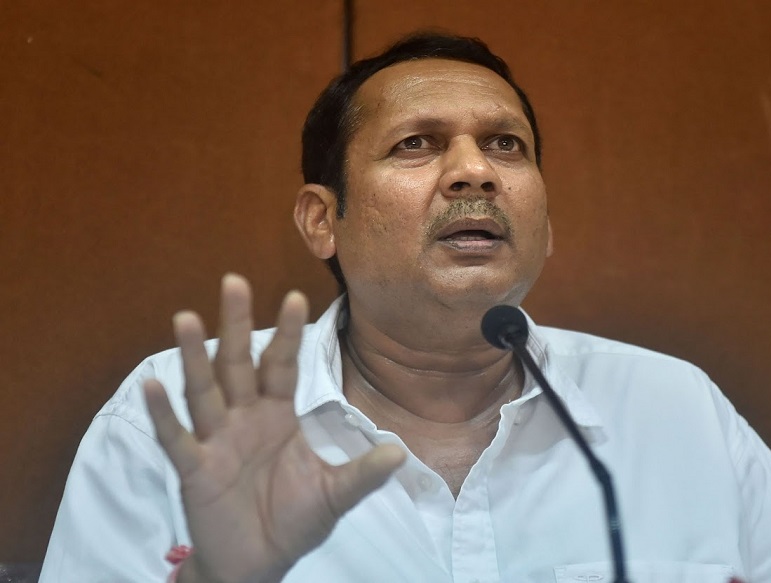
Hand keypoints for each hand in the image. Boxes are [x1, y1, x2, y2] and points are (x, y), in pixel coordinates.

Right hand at [144, 274, 404, 582]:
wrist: (259, 564)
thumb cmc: (292, 522)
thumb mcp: (333, 495)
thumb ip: (361, 474)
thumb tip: (400, 453)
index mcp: (277, 417)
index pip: (283, 367)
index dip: (289, 335)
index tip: (297, 297)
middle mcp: (245, 420)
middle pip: (239, 364)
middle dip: (237, 325)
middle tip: (234, 281)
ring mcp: (217, 442)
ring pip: (205, 391)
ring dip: (196, 357)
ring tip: (186, 317)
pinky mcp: (195, 470)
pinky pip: (178, 438)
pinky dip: (165, 414)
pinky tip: (154, 384)